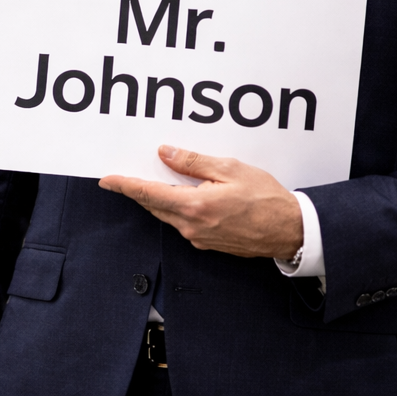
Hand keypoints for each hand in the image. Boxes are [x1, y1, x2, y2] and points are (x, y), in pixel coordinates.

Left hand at [99, 146, 302, 259]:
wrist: (289, 230)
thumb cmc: (265, 198)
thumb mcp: (229, 169)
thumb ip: (193, 161)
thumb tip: (164, 153)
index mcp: (195, 206)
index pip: (149, 193)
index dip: (125, 185)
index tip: (107, 180)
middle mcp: (192, 226)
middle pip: (154, 205)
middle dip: (136, 191)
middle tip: (122, 177)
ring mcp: (199, 237)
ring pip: (167, 214)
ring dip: (155, 198)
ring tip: (148, 180)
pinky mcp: (208, 242)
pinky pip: (182, 222)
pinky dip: (174, 207)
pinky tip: (179, 194)